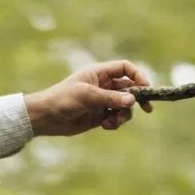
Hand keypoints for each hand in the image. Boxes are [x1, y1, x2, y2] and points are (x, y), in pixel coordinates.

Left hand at [24, 61, 152, 135]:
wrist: (46, 118)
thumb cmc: (62, 99)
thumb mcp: (87, 96)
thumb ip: (111, 99)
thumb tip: (133, 101)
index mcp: (99, 73)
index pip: (125, 69)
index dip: (137, 76)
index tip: (146, 88)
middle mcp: (103, 85)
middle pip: (129, 88)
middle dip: (138, 99)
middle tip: (148, 108)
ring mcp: (102, 101)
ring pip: (124, 106)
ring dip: (123, 115)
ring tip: (112, 122)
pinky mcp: (99, 116)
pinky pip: (116, 118)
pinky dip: (115, 123)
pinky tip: (105, 126)